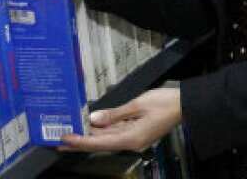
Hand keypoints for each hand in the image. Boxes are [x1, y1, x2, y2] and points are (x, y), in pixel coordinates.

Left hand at [60, 88, 181, 152]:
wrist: (186, 104)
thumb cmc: (165, 103)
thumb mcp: (138, 104)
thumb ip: (115, 114)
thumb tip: (94, 119)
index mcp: (131, 138)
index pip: (99, 143)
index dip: (80, 141)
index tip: (64, 139)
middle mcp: (131, 142)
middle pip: (101, 143)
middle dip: (81, 141)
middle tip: (61, 140)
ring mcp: (135, 138)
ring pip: (108, 138)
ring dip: (91, 136)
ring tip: (72, 132)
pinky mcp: (138, 132)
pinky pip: (117, 133)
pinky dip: (104, 130)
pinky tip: (93, 126)